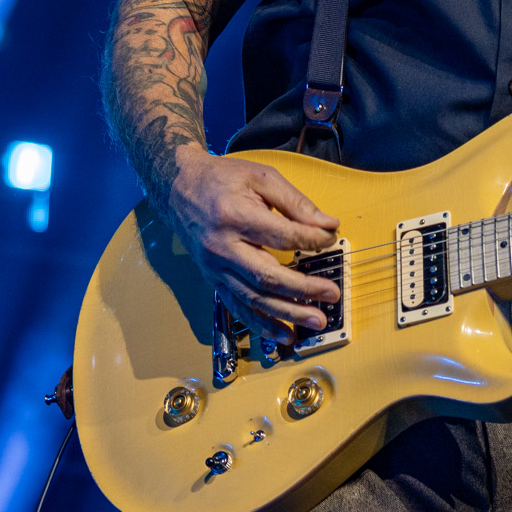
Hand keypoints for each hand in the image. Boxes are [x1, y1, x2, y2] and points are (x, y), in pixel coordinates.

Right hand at [163, 145, 339, 342]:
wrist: (179, 188)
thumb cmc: (224, 179)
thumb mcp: (262, 177)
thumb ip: (296, 202)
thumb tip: (329, 225)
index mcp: (234, 216)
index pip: (282, 235)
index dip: (311, 239)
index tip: (331, 238)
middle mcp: (221, 247)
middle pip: (266, 275)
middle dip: (303, 289)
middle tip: (332, 294)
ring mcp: (215, 268)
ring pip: (253, 298)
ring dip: (287, 313)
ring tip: (316, 321)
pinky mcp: (213, 280)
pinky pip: (238, 306)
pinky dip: (261, 323)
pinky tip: (284, 334)